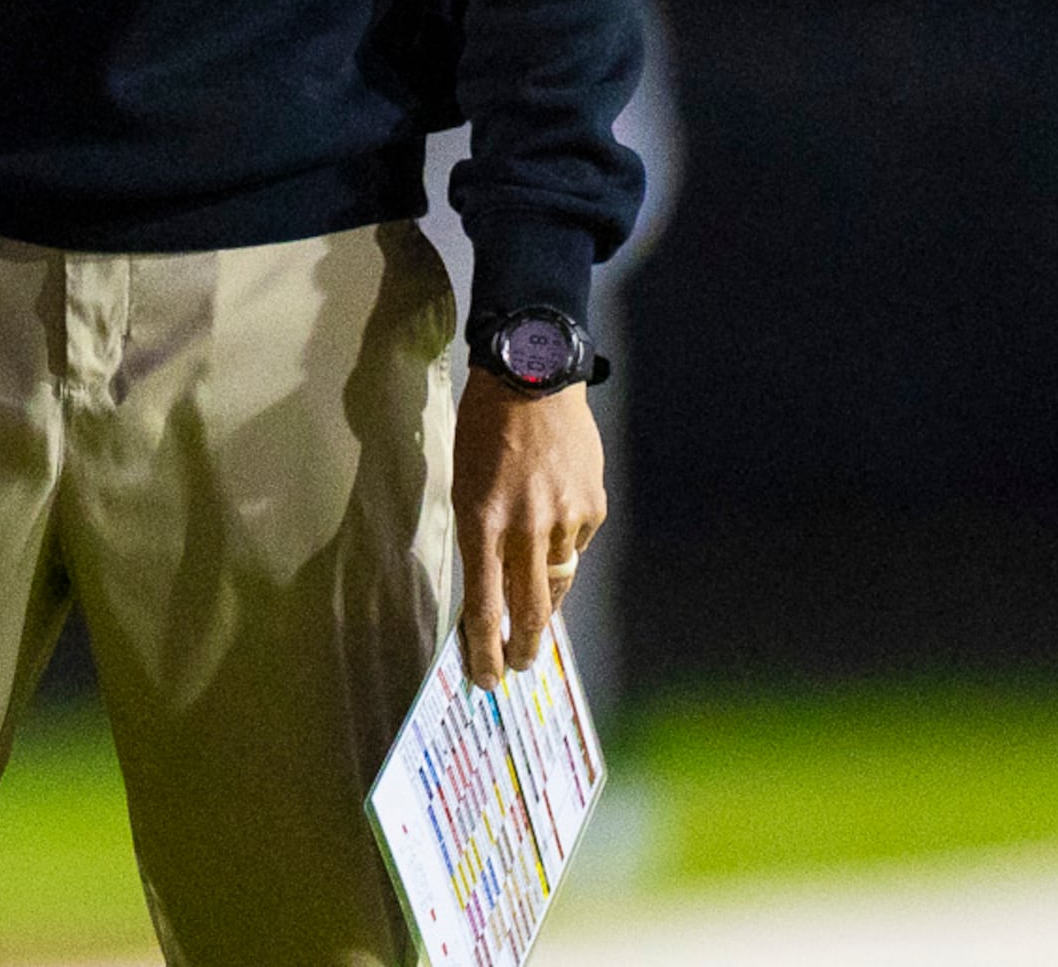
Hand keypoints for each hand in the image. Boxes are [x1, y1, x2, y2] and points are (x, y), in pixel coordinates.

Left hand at [454, 373, 605, 686]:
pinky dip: (564, 547)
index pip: (485, 606)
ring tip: (534, 605)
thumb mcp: (465, 485)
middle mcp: (525, 527)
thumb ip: (480, 538)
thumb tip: (496, 588)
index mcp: (482, 522)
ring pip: (557, 581)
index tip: (485, 679)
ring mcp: (564, 519)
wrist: (534, 377)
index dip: (484, 651)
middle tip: (518, 666)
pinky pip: (576, 546)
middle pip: (528, 610)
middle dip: (523, 648)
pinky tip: (553, 526)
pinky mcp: (592, 507)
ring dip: (543, 597)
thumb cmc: (485, 429)